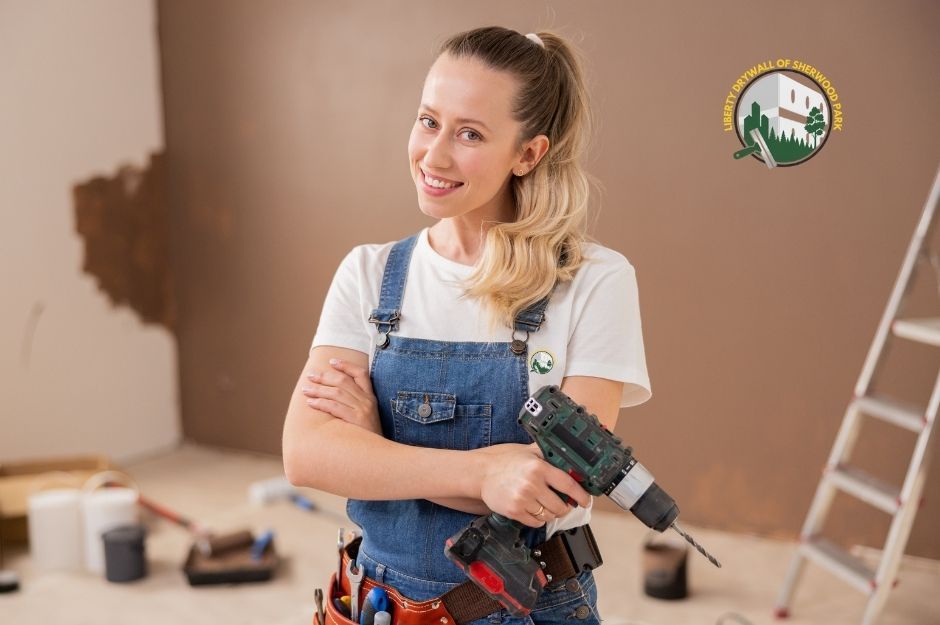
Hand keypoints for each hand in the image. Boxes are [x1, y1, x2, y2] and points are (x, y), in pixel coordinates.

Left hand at [301, 358, 380, 434]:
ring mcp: (363, 410)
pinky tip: (311, 403)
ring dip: (318, 390)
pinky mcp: (356, 419)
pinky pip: (334, 407)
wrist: (379, 455)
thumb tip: (333, 396)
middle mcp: (368, 401)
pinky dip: (320, 403)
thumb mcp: (367, 417)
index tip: (332, 361)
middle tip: (310, 376)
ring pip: (336, 392)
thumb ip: (355, 405)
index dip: (346, 365)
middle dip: (324, 377)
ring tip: (306, 389)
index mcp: (371, 398)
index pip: (361, 374)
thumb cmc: (369, 437)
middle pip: (343, 381)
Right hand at [474, 443, 590, 527]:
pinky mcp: (514, 511)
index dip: (581, 495)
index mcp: (539, 467)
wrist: (481, 473)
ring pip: (549, 515)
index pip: (568, 484)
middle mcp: (532, 484)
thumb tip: (570, 458)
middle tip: (563, 503)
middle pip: (561, 505)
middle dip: (565, 507)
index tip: (585, 500)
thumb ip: (548, 454)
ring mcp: (523, 499)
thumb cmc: (505, 462)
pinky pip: (536, 522)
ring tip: (545, 505)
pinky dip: (539, 519)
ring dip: (551, 513)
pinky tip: (534, 510)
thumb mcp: (528, 452)